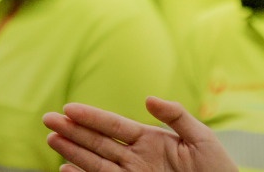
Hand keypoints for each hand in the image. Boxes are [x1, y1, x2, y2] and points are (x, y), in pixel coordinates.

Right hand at [43, 97, 237, 171]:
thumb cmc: (216, 167)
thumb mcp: (201, 136)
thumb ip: (176, 116)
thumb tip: (147, 99)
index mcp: (150, 139)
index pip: (114, 125)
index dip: (91, 116)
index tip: (69, 108)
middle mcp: (136, 157)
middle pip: (97, 141)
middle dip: (72, 131)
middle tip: (47, 119)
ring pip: (95, 162)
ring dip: (72, 152)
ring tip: (51, 139)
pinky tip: (66, 169)